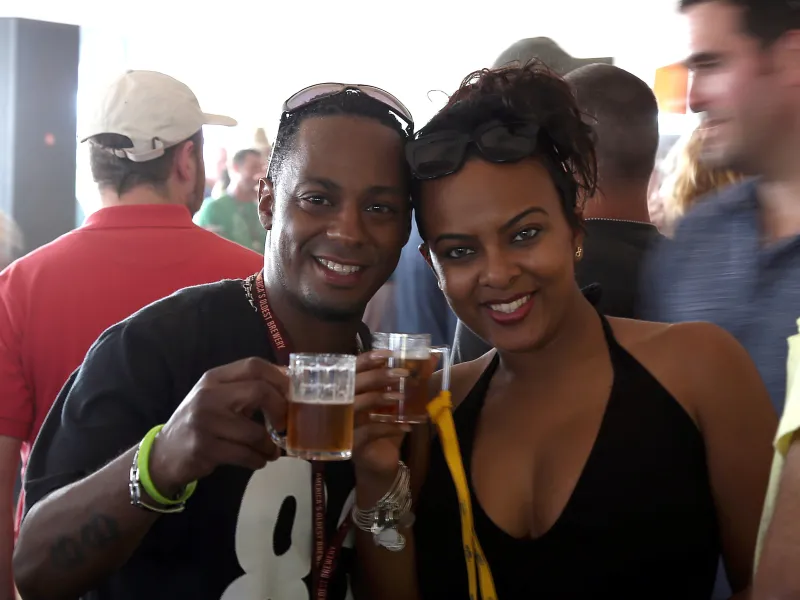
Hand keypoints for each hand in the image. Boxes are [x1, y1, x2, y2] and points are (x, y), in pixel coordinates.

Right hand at [149, 357, 288, 495]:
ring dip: (269, 445)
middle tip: (285, 424)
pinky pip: (245, 454)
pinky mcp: (205, 448)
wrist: (164, 455)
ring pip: (255, 432)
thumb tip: (288, 383)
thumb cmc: (200, 423)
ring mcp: (205, 422)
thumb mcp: (218, 399)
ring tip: (271, 450)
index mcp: (214, 378)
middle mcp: (208, 395)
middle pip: (259, 391)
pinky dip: (258, 459)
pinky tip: (259, 460)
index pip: (253, 366)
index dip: (279, 377)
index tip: (293, 393)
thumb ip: (246, 389)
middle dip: (280, 409)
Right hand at [350, 350, 408, 482]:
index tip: (389, 354)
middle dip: (377, 376)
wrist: (379, 465)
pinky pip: (368, 431)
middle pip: (353, 384)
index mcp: (349, 392)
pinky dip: (388, 427)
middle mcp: (341, 406)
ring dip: (379, 398)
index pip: (353, 369)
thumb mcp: (394, 406)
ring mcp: (343, 425)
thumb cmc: (384, 429)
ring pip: (356, 405)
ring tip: (400, 397)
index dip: (368, 359)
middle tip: (401, 373)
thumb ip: (404, 385)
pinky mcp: (351, 444)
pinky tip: (406, 426)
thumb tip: (428, 361)